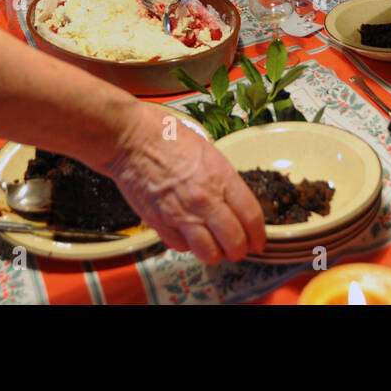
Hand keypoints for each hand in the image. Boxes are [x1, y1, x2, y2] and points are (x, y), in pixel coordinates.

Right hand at [104, 104, 264, 262]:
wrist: (130, 140)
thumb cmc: (166, 137)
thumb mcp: (207, 151)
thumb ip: (222, 179)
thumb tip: (232, 200)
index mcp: (221, 178)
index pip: (251, 217)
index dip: (259, 234)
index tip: (258, 240)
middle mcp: (205, 201)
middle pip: (235, 242)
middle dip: (240, 249)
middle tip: (239, 248)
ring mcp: (182, 215)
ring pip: (210, 253)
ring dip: (215, 253)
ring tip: (214, 247)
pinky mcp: (160, 224)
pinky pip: (181, 247)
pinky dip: (187, 246)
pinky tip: (187, 235)